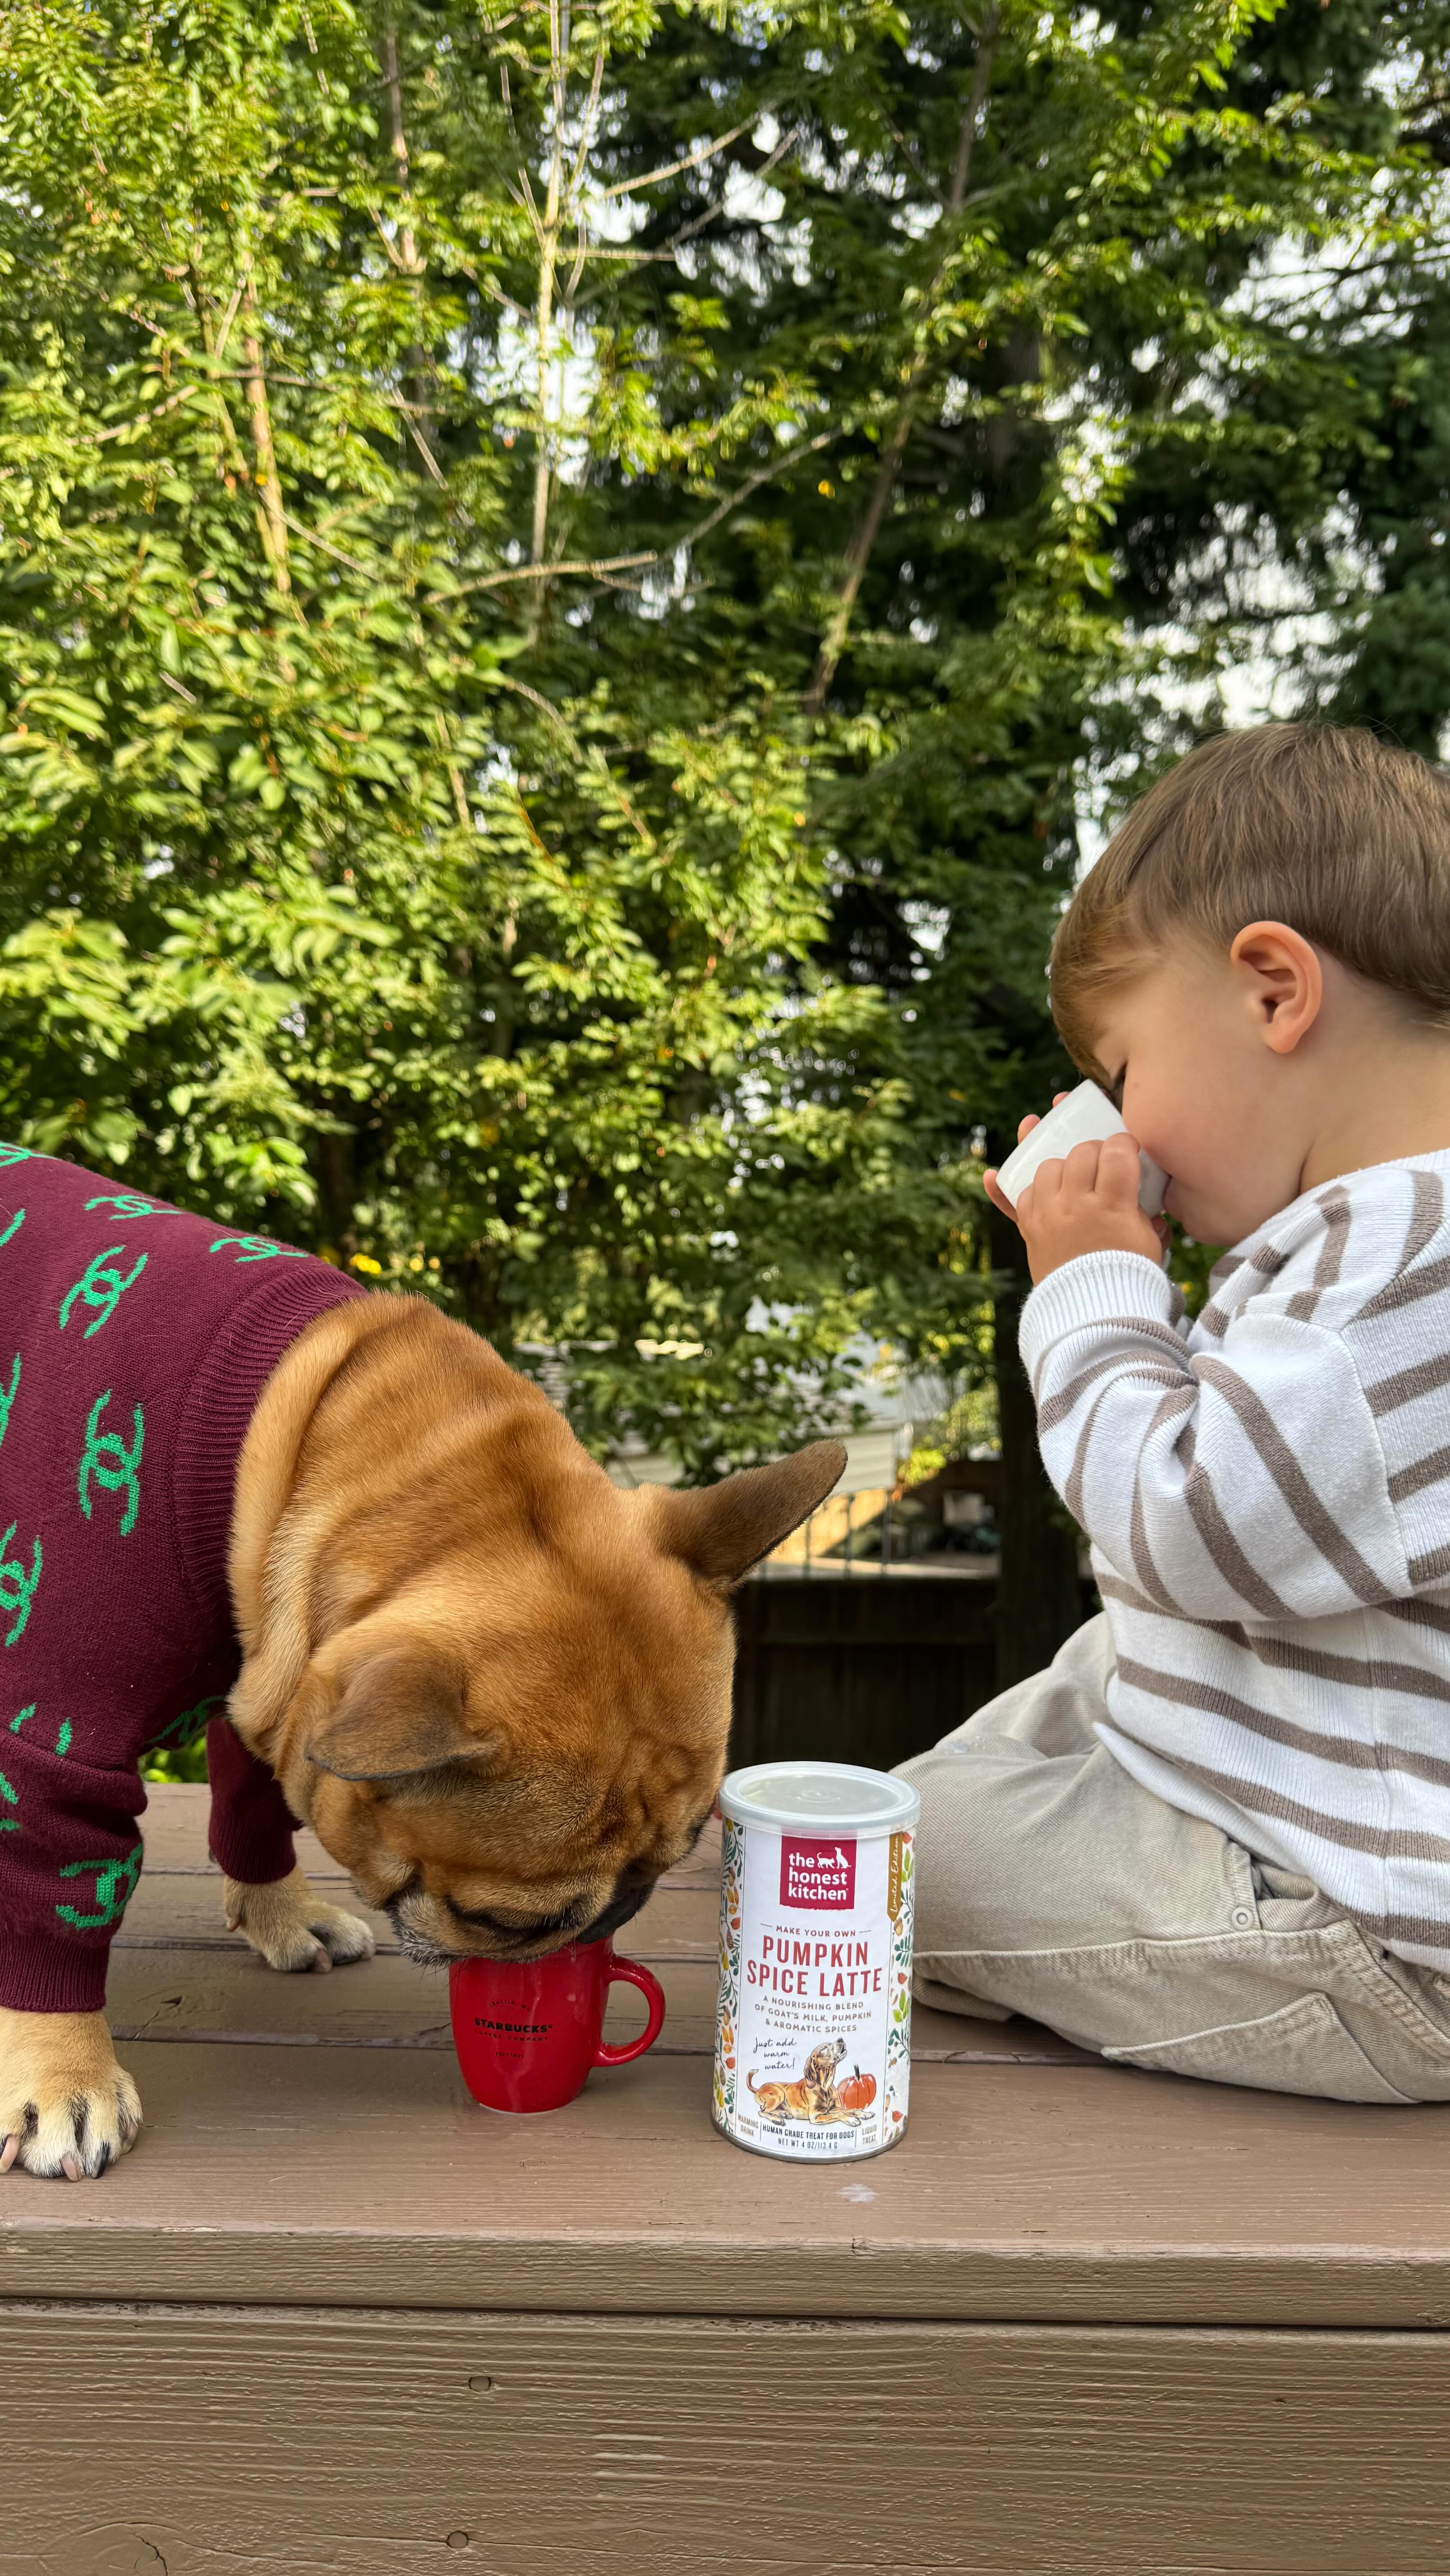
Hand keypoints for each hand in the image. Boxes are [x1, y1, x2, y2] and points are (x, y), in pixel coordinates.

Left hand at [985, 1106, 1165, 1283]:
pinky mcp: (1029, 1228)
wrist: (1092, 1313)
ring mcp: (1048, 1214)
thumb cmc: (1127, 1277)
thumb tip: (1151, 1208)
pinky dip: (1018, 1189)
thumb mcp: (1150, 1244)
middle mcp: (1076, 1205)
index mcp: (1112, 1206)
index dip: (1124, 1143)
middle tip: (1102, 1160)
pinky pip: (1017, 1196)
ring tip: (1073, 1176)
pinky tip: (1015, 1182)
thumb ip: (1149, 1219)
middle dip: (1094, 1149)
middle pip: (1081, 1154)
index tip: (1128, 1148)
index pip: (1116, 1153)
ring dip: (1062, 1165)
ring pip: (1047, 1167)